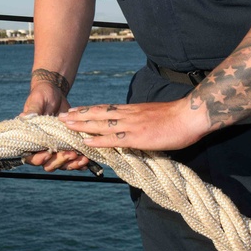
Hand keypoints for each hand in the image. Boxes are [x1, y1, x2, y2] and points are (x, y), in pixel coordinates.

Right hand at [21, 81, 90, 172]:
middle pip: (48, 164)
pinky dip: (79, 162)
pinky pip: (72, 160)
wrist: (55, 92)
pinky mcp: (67, 145)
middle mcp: (42, 146)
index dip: (38, 158)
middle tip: (70, 153)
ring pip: (61, 164)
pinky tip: (87, 160)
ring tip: (82, 158)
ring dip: (71, 164)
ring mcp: (56, 147)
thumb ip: (32, 111)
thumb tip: (24, 117)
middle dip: (59, 161)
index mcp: (31, 138)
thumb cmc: (42, 95)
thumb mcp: (37, 101)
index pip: (31, 156)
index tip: (47, 153)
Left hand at [59, 99, 209, 150]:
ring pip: (101, 124)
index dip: (88, 110)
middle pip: (97, 114)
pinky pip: (114, 139)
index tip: (74, 110)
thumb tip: (131, 126)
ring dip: (81, 125)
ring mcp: (131, 126)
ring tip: (66, 125)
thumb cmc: (174, 117)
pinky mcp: (137, 137)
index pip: (104, 109)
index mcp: (131, 110)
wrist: (189, 116)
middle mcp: (127, 115)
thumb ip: (139, 119)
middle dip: (78, 116)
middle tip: (61, 117)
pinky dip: (98, 140)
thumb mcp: (152, 114)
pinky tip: (86, 141)